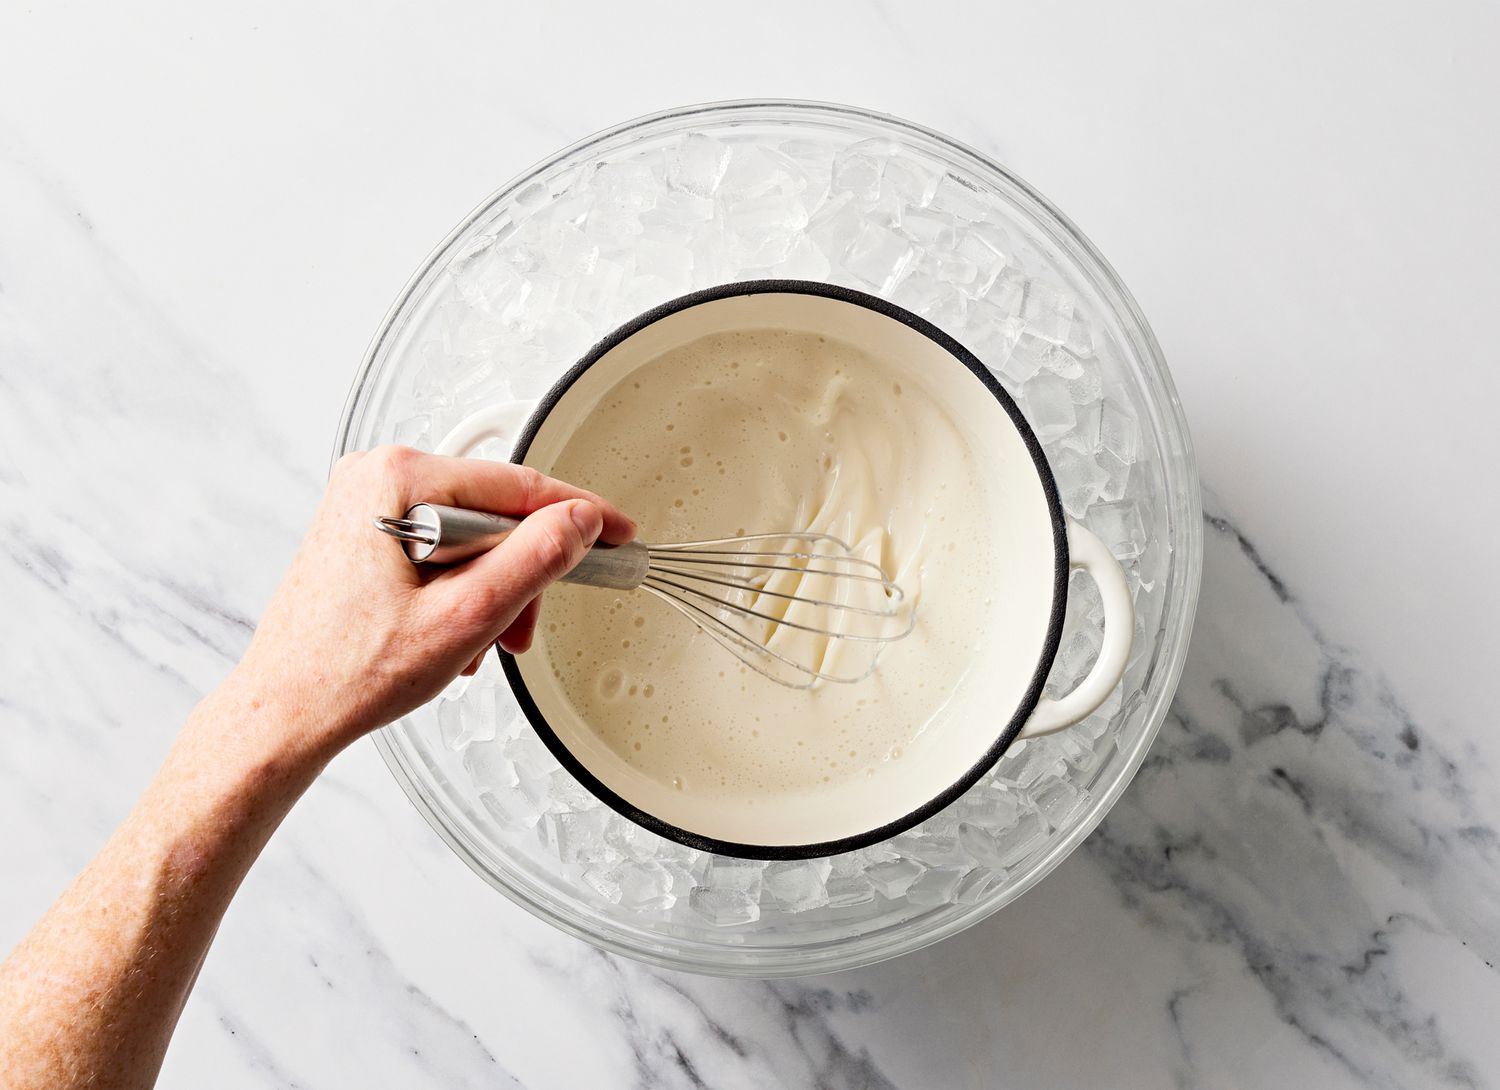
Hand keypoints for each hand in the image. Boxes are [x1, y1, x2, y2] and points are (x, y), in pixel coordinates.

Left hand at [224, 445, 635, 761]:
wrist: (283, 713)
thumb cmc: (348, 672)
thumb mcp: (466, 617)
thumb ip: (534, 560)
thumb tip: (580, 522)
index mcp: (396, 480)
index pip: (518, 486)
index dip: (579, 514)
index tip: (619, 533)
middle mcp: (376, 477)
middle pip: (495, 514)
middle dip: (519, 576)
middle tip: (518, 630)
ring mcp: (367, 503)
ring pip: (473, 536)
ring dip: (491, 592)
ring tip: (473, 644)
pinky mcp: (365, 531)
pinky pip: (442, 547)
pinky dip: (460, 591)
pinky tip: (448, 633)